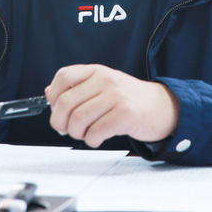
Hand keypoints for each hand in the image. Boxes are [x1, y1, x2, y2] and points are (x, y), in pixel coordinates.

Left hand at [45, 64, 179, 147]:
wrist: (163, 107)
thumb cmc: (130, 99)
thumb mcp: (103, 86)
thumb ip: (77, 88)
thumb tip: (48, 93)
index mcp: (97, 71)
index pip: (64, 77)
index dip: (54, 96)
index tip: (57, 109)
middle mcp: (105, 80)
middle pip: (67, 102)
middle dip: (60, 122)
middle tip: (66, 129)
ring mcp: (116, 96)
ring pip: (79, 119)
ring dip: (77, 134)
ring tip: (85, 134)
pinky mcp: (125, 115)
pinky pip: (96, 132)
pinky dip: (92, 140)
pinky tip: (97, 138)